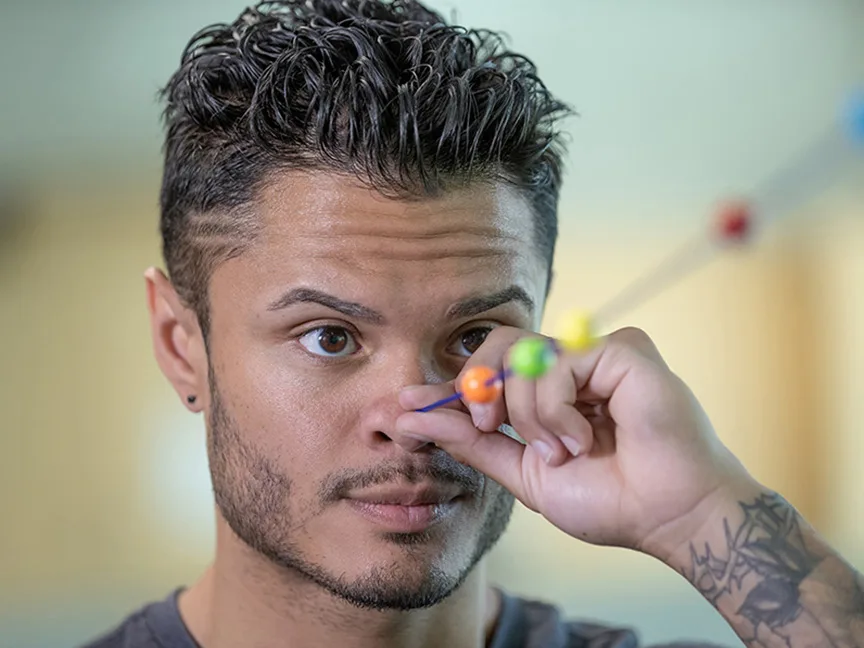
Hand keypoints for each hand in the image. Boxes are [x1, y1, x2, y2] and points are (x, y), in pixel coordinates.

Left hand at [396, 326, 754, 556]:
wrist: (667, 516)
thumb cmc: (609, 499)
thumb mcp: (525, 474)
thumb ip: (474, 443)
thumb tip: (412, 420)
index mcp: (549, 393)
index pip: (487, 371)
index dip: (446, 386)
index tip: (404, 406)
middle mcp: (571, 366)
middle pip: (496, 345)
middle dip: (479, 387)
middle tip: (490, 425)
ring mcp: (597, 353)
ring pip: (522, 356)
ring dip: (530, 416)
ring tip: (567, 450)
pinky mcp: (622, 348)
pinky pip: (557, 363)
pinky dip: (558, 409)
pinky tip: (589, 437)